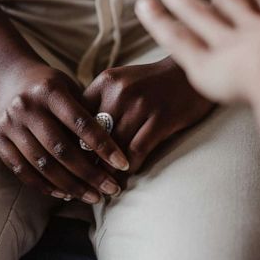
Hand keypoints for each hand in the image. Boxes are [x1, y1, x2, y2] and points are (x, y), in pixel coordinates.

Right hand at [0, 63, 130, 202]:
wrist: (9, 76)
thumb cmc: (51, 87)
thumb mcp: (70, 89)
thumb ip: (87, 115)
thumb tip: (113, 152)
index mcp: (49, 90)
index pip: (81, 123)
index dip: (104, 146)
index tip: (123, 165)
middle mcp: (26, 106)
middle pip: (61, 149)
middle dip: (90, 174)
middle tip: (112, 190)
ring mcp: (9, 124)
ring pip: (43, 164)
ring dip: (70, 186)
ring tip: (93, 197)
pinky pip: (22, 170)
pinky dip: (44, 185)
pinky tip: (65, 194)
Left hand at [82, 59, 214, 173]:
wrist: (190, 73)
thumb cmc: (152, 83)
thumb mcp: (121, 82)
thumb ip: (99, 102)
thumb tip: (75, 135)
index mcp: (105, 82)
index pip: (78, 116)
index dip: (72, 141)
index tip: (69, 162)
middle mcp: (119, 91)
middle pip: (94, 135)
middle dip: (87, 161)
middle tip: (82, 181)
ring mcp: (141, 104)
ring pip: (115, 146)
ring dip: (108, 170)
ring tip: (103, 185)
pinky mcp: (161, 118)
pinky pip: (137, 150)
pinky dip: (130, 167)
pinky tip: (127, 176)